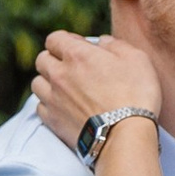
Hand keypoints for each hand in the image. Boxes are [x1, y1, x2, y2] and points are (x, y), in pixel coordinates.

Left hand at [31, 29, 160, 159]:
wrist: (126, 137)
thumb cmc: (136, 95)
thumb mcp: (136, 59)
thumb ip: (115, 45)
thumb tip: (102, 42)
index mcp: (77, 54)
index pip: (55, 39)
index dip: (66, 41)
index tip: (78, 48)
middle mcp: (59, 74)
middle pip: (42, 60)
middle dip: (54, 60)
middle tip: (72, 68)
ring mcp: (53, 99)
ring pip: (37, 83)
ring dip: (48, 83)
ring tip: (65, 89)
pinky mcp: (53, 121)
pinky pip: (40, 107)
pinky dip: (49, 105)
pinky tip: (63, 108)